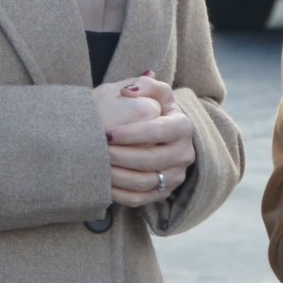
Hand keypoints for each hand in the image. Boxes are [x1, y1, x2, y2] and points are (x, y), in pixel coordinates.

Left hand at [97, 72, 192, 210]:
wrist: (159, 135)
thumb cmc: (151, 109)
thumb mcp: (154, 92)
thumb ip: (145, 83)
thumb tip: (128, 91)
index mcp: (183, 126)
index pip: (158, 131)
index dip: (132, 133)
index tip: (107, 132)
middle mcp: (184, 153)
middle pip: (152, 159)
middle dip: (121, 155)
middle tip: (98, 150)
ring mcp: (175, 176)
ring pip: (145, 181)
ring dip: (118, 175)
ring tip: (98, 165)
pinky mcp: (163, 193)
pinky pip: (140, 198)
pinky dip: (119, 193)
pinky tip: (102, 182)